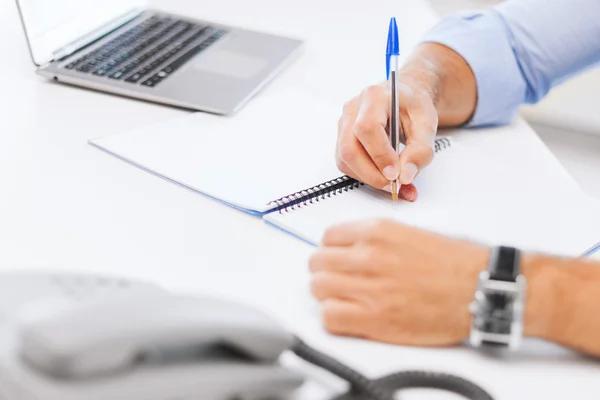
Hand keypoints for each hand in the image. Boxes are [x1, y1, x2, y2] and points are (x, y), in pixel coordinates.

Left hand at [309, 219, 488, 345]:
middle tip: (339, 280)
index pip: (328, 237)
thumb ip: (375, 238)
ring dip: (327, 294)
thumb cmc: (456, 264)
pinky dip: (333, 317)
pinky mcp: (374, 319)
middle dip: (325, 271)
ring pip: (318, 288)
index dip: (331, 250)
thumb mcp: (411, 233)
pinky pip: (329, 317)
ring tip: (344, 299)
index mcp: (378, 231)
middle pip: (317, 262)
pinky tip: (349, 316)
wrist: (481, 290)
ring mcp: (370, 287)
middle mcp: (369, 255)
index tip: (337, 259)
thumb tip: (350, 249)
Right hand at [336, 76, 437, 201]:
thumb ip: (421, 150)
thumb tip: (405, 176)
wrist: (404, 98)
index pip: (367, 128)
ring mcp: (343, 124)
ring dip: (368, 177)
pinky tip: (382, 176)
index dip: (379, 154)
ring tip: (392, 182)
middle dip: (372, 173)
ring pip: (345, 159)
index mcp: (374, 97)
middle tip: (394, 185)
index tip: (395, 174)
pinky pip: (346, 164)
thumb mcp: (427, 124)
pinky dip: (364, 176)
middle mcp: (353, 109)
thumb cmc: (413, 106)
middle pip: (350, 148)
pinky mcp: (342, 139)